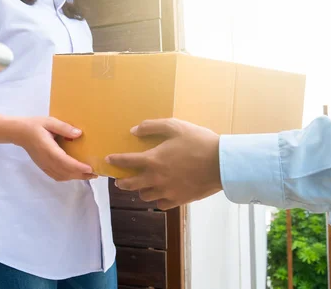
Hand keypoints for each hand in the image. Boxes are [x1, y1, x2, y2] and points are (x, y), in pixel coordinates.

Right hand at [13, 117, 96, 181]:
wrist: (19, 133)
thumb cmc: (35, 125)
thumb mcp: (50, 122)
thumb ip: (64, 128)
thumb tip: (79, 134)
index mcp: (48, 148)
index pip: (64, 161)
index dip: (77, 166)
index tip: (90, 168)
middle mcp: (46, 160)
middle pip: (65, 172)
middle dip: (81, 174)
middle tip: (95, 173)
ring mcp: (44, 165)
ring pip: (61, 176)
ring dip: (75, 177)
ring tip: (89, 174)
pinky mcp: (43, 167)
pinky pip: (56, 176)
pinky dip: (67, 177)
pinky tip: (75, 174)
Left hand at [106, 118, 222, 209]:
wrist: (221, 163)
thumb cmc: (198, 141)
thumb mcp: (175, 126)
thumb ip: (152, 126)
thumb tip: (134, 130)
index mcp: (152, 160)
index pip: (126, 162)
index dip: (115, 160)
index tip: (109, 160)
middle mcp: (155, 178)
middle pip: (129, 185)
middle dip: (121, 182)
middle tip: (119, 180)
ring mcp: (166, 191)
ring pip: (144, 196)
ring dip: (140, 190)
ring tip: (141, 185)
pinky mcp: (178, 200)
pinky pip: (160, 204)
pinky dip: (157, 199)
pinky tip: (159, 194)